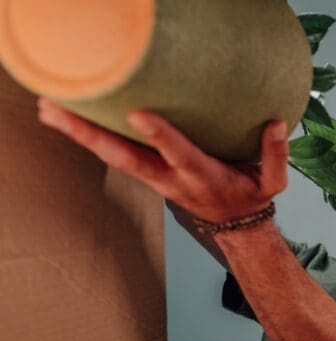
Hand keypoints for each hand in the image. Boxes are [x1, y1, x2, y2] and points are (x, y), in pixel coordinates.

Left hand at [36, 98, 289, 222]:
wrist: (234, 226)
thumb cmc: (250, 198)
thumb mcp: (273, 183)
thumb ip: (276, 154)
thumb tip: (275, 123)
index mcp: (203, 177)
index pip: (181, 155)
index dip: (162, 137)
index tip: (140, 114)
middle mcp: (171, 179)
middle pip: (126, 158)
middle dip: (93, 136)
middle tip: (60, 113)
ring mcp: (155, 178)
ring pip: (113, 157)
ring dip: (81, 135)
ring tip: (51, 110)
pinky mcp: (147, 174)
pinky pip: (115, 155)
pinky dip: (91, 139)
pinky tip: (68, 119)